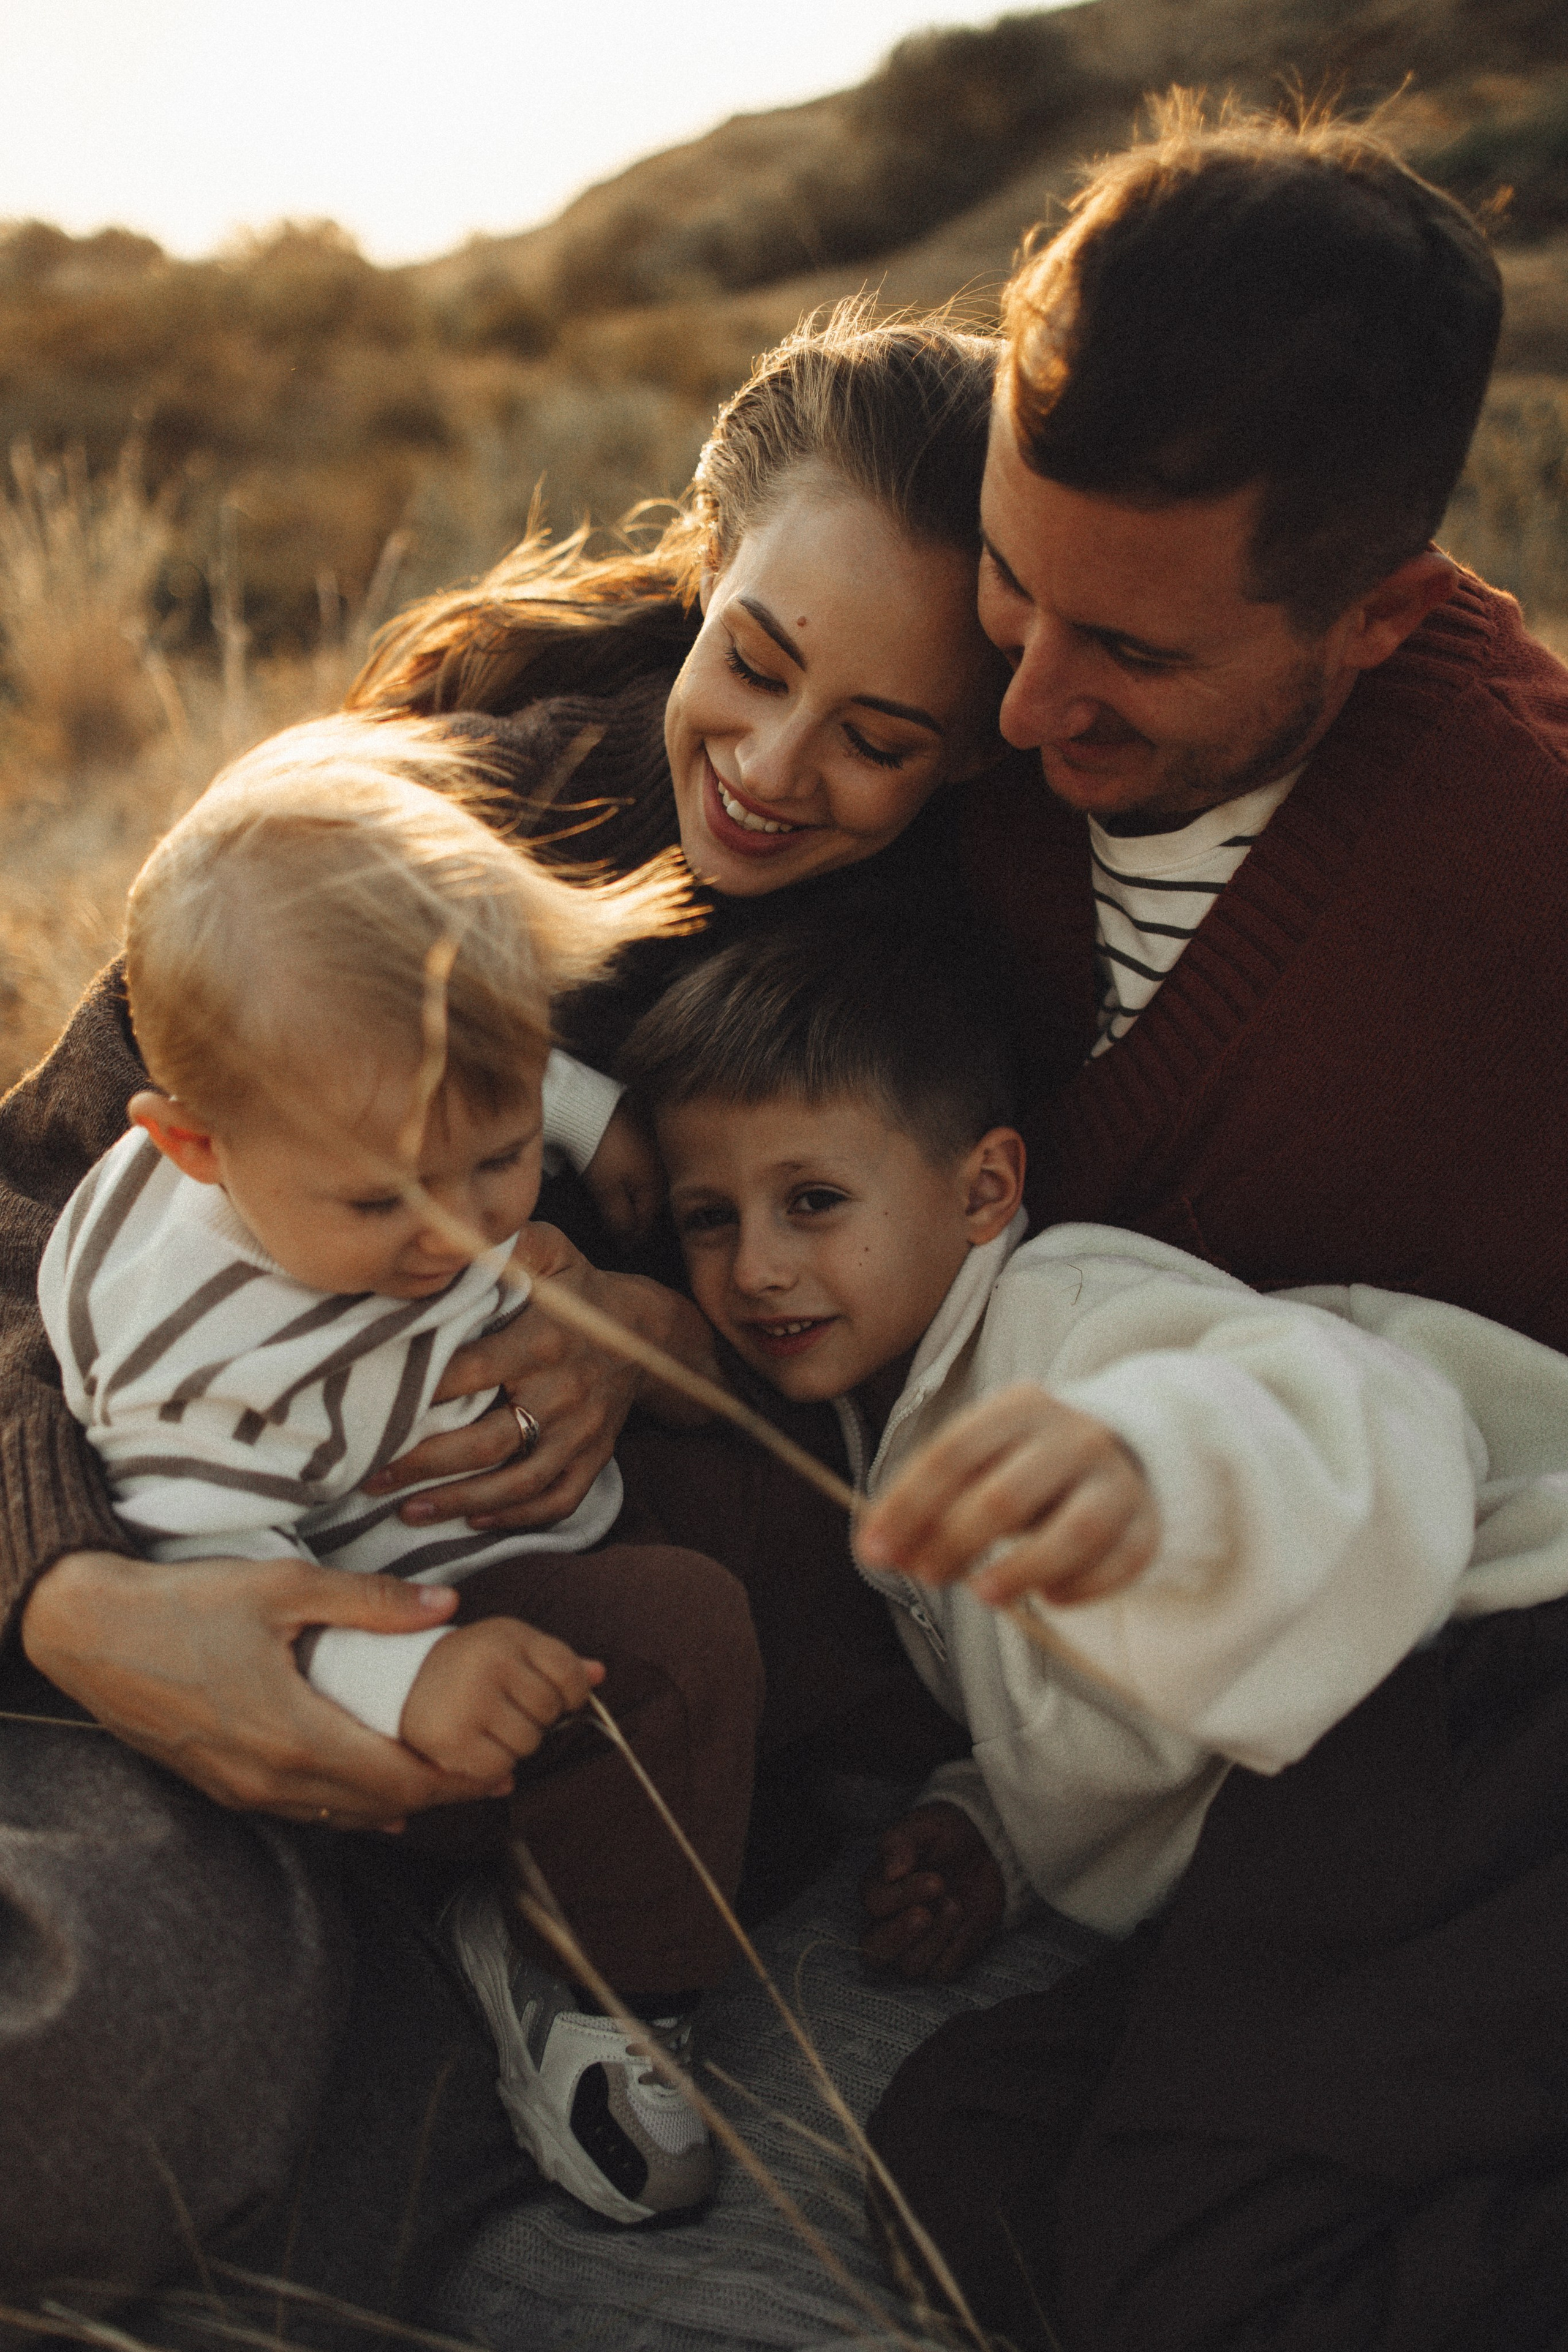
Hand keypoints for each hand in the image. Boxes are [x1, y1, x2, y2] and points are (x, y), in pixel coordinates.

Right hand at [20, 1550, 512, 1828]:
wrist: (92, 1634)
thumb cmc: (187, 1605)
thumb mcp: (284, 1588)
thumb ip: (370, 1603)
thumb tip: (447, 1606)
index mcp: (297, 1735)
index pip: (399, 1780)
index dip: (455, 1779)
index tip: (499, 1766)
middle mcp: (272, 1778)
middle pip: (378, 1807)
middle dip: (439, 1793)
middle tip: (491, 1775)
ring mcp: (242, 1790)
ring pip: (339, 1814)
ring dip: (394, 1801)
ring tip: (444, 1780)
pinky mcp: (221, 1786)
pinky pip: (302, 1809)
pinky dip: (347, 1802)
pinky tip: (371, 1788)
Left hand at [363, 1223, 717, 1532]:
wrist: (649, 1333)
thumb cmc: (580, 1290)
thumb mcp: (548, 1252)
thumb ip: (503, 1246)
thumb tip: (446, 1238)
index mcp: (541, 1342)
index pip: (469, 1374)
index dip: (420, 1392)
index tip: (372, 1404)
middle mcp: (562, 1394)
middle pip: (485, 1442)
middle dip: (423, 1464)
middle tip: (369, 1475)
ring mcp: (582, 1434)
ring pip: (517, 1483)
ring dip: (459, 1502)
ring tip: (406, 1512)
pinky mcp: (594, 1459)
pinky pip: (557, 1500)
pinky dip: (515, 1518)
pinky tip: (473, 1522)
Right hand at [398, 1617, 603, 1778]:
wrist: (394, 1679)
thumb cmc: (464, 1664)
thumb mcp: (509, 1647)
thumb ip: (556, 1661)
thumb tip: (600, 1674)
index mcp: (507, 1635)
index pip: (570, 1672)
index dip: (572, 1692)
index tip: (556, 1696)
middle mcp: (489, 1663)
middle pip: (550, 1712)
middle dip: (535, 1717)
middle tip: (503, 1708)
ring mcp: (469, 1701)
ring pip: (528, 1744)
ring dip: (513, 1744)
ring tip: (485, 1725)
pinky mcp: (450, 1739)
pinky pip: (499, 1769)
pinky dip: (491, 1767)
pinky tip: (471, 1746)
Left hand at [582, 1102, 665, 1239]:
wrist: (594, 1108)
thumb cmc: (600, 1149)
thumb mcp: (607, 1191)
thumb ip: (619, 1219)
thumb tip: (627, 1240)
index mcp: (656, 1187)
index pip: (646, 1224)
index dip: (632, 1240)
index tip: (621, 1248)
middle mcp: (664, 1171)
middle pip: (650, 1206)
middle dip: (636, 1220)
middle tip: (620, 1232)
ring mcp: (658, 1152)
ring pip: (648, 1186)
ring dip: (635, 1199)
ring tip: (620, 1207)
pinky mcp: (648, 1136)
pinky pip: (644, 1167)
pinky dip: (634, 1178)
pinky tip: (623, 1178)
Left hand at [856, 1382, 1158, 1607]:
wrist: (1124, 1451)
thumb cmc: (1027, 1464)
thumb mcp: (982, 1459)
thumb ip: (932, 1497)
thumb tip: (878, 1547)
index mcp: (1019, 1408)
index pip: (952, 1454)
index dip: (907, 1506)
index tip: (874, 1552)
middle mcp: (1074, 1437)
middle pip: (1006, 1496)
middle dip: (954, 1542)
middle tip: (926, 1575)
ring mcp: (1116, 1480)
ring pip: (1075, 1531)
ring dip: (1022, 1569)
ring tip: (985, 1595)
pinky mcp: (1147, 1524)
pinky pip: (1120, 1562)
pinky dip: (1082, 1587)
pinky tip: (1049, 1597)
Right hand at [860, 1802, 1005, 1980]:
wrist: (986, 1848)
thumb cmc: (947, 1835)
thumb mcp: (925, 1826)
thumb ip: (901, 1843)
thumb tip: (890, 1871)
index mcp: (879, 1888)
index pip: (874, 1904)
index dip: (901, 1896)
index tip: (936, 1881)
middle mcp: (890, 1922)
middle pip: (874, 1952)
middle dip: (899, 1936)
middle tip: (926, 1914)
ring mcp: (917, 1944)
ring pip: (910, 1965)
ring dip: (935, 1939)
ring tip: (956, 1906)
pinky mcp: (944, 1956)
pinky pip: (942, 1972)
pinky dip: (955, 1949)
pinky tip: (968, 1922)